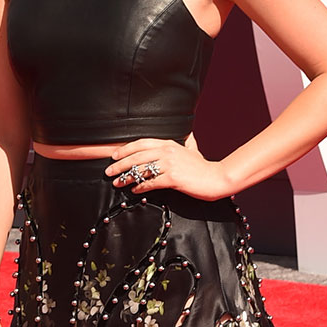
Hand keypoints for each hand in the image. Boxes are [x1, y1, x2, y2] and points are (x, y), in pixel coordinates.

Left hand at [107, 138, 230, 200]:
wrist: (217, 178)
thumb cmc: (204, 168)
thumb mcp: (194, 151)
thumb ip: (188, 143)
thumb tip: (188, 136)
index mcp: (169, 143)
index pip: (142, 143)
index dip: (126, 149)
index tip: (114, 155)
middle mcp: (168, 151)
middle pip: (137, 156)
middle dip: (120, 164)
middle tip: (109, 172)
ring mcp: (170, 164)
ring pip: (141, 170)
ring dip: (126, 177)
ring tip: (117, 183)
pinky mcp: (173, 178)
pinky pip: (151, 183)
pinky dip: (140, 187)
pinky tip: (134, 190)